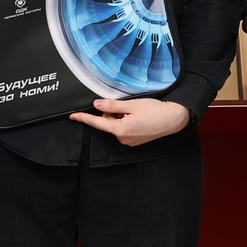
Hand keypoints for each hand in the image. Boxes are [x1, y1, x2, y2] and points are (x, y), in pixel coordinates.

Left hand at [68, 96, 190, 146]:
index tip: (73, 116)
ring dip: (120, 117)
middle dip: (112, 113)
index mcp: (120, 130)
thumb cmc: (155, 111)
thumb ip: (112, 106)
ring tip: (136, 111)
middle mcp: (123, 139)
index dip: (84, 118)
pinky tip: (139, 117)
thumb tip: (96, 105)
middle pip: (108, 123)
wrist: (173, 119)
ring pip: (116, 125)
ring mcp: (129, 141)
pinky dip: (127, 121)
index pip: (97, 123)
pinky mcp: (135, 141)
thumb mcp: (132, 105)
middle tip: (127, 106)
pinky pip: (124, 129)